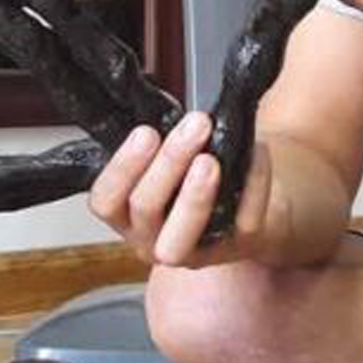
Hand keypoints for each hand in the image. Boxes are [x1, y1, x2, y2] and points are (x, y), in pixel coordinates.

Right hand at [88, 111, 274, 267]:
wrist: (250, 202)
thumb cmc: (199, 175)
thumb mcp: (170, 161)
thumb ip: (159, 145)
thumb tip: (167, 111)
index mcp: (127, 215)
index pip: (105, 201)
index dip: (122, 168)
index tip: (146, 132)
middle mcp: (152, 240)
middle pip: (145, 210)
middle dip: (168, 165)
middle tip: (194, 127)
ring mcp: (195, 251)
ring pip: (182, 234)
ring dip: (195, 193)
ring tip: (210, 158)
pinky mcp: (238, 248)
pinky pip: (243, 222)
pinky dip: (253, 184)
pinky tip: (257, 152)